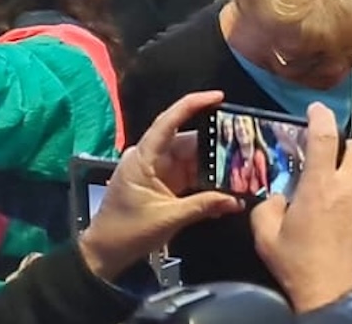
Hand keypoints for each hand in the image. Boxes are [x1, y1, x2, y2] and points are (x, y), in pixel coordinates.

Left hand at [76, 91, 243, 281]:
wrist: (104, 255)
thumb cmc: (127, 232)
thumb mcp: (168, 218)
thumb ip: (204, 205)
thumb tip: (238, 200)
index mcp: (143, 159)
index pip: (168, 122)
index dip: (192, 105)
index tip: (219, 97)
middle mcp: (150, 158)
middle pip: (187, 140)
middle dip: (217, 140)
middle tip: (247, 140)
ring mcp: (157, 170)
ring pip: (192, 156)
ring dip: (215, 160)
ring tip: (244, 160)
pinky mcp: (164, 183)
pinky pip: (191, 172)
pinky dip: (208, 175)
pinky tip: (229, 178)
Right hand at [251, 103, 351, 312]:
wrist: (335, 294)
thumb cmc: (298, 267)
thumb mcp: (266, 238)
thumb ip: (268, 208)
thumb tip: (278, 197)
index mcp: (320, 187)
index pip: (324, 136)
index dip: (321, 116)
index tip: (318, 109)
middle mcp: (350, 188)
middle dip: (346, 145)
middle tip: (330, 159)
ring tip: (336, 198)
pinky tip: (347, 221)